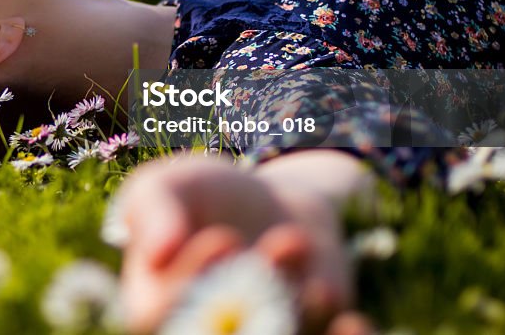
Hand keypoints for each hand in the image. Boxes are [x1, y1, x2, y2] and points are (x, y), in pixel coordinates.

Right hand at [116, 155, 373, 333]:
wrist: (273, 207)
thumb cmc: (206, 196)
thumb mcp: (169, 184)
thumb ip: (152, 208)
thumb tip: (159, 252)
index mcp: (154, 307)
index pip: (156, 318)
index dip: (188, 288)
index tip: (221, 238)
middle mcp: (203, 332)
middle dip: (249, 301)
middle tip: (274, 248)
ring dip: (297, 304)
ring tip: (293, 240)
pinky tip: (352, 323)